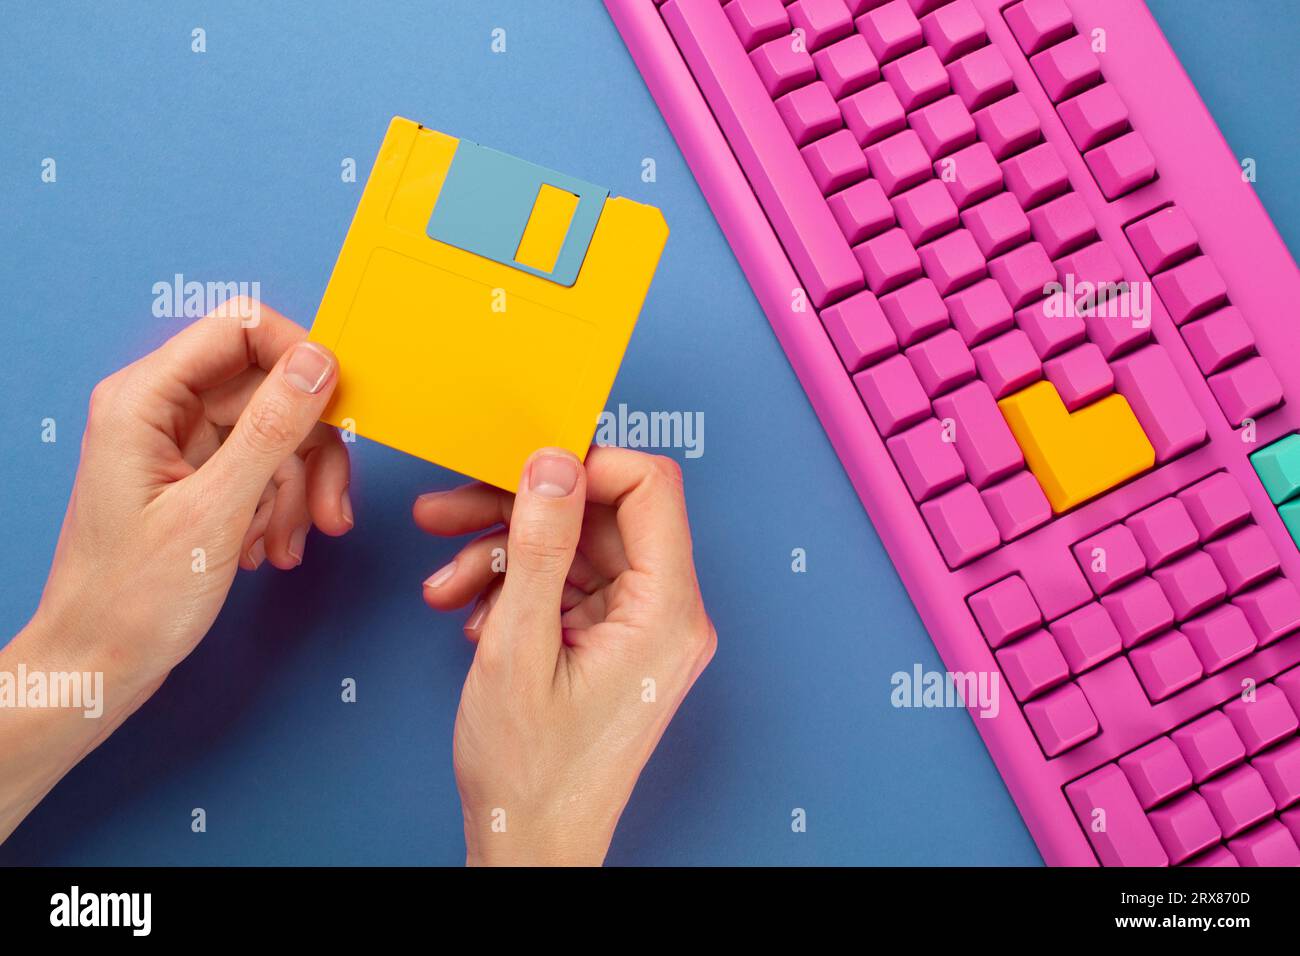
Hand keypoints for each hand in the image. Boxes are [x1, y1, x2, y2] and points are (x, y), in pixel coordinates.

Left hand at [36, 298, 352, 683]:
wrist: (95, 668)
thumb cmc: (131, 601)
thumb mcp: (215, 512)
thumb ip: (271, 430)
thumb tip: (318, 363)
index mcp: (144, 399)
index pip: (240, 330)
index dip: (300, 358)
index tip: (341, 408)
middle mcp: (160, 411)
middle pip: (270, 388)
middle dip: (311, 450)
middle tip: (331, 509)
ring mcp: (179, 446)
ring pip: (275, 433)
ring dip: (300, 489)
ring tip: (293, 543)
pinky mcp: (196, 480)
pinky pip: (263, 470)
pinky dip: (280, 507)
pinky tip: (271, 550)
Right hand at [414, 446, 715, 865]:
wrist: (531, 843)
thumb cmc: (532, 774)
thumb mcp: (519, 647)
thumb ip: (540, 546)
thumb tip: (553, 464)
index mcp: (667, 612)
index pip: (650, 487)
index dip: (584, 463)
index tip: (521, 465)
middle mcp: (667, 614)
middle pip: (601, 516)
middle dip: (520, 510)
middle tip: (449, 509)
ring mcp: (640, 628)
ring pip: (575, 549)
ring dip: (505, 554)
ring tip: (446, 582)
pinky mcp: (612, 641)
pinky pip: (568, 584)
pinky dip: (517, 587)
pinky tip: (473, 611)